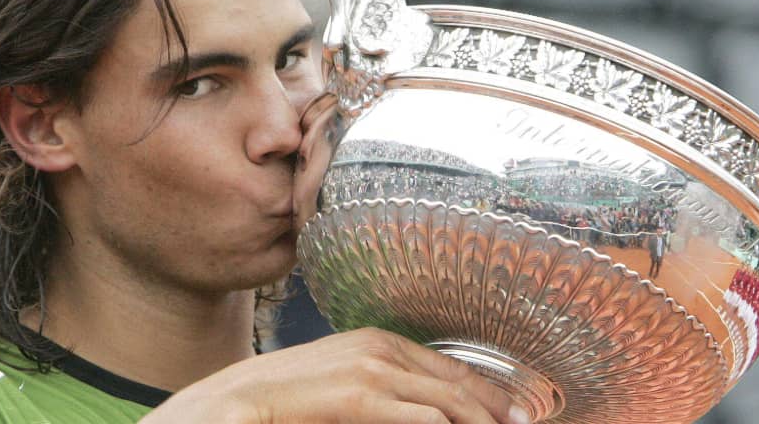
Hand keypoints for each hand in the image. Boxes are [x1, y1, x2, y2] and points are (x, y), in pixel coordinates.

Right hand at [140, 327, 530, 423]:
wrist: (234, 402)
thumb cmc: (287, 399)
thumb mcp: (342, 385)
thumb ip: (383, 393)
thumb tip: (422, 411)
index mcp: (379, 342)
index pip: (450, 365)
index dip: (487, 389)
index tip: (514, 410)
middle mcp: (381, 348)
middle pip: (458, 380)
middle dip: (496, 406)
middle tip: (525, 423)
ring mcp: (372, 370)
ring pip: (449, 399)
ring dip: (480, 420)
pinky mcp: (361, 396)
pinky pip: (424, 415)